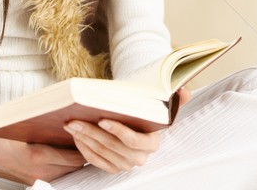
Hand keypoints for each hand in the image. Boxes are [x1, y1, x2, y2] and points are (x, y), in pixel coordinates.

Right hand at [0, 128, 85, 184]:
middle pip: (75, 165)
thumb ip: (51, 126)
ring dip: (74, 159)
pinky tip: (65, 152)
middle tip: (90, 136)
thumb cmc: (5, 134)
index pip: (76, 156)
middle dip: (84, 152)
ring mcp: (38, 179)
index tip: (91, 133)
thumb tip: (74, 122)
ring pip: (68, 171)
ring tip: (79, 142)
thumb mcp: (28, 125)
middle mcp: (41, 171)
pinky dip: (64, 165)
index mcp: (39, 155)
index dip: (86, 145)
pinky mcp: (34, 182)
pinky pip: (57, 174)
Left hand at [62, 86, 191, 173]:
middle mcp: (140, 158)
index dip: (118, 131)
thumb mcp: (162, 102)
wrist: (138, 119)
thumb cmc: (147, 109)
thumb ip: (175, 98)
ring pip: (102, 153)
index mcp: (153, 143)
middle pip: (113, 147)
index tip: (102, 119)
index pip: (134, 141)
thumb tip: (185, 91)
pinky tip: (75, 135)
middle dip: (93, 133)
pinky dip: (84, 149)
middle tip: (76, 119)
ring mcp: (124, 164)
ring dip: (84, 138)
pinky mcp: (112, 166)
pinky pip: (95, 161)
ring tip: (71, 123)